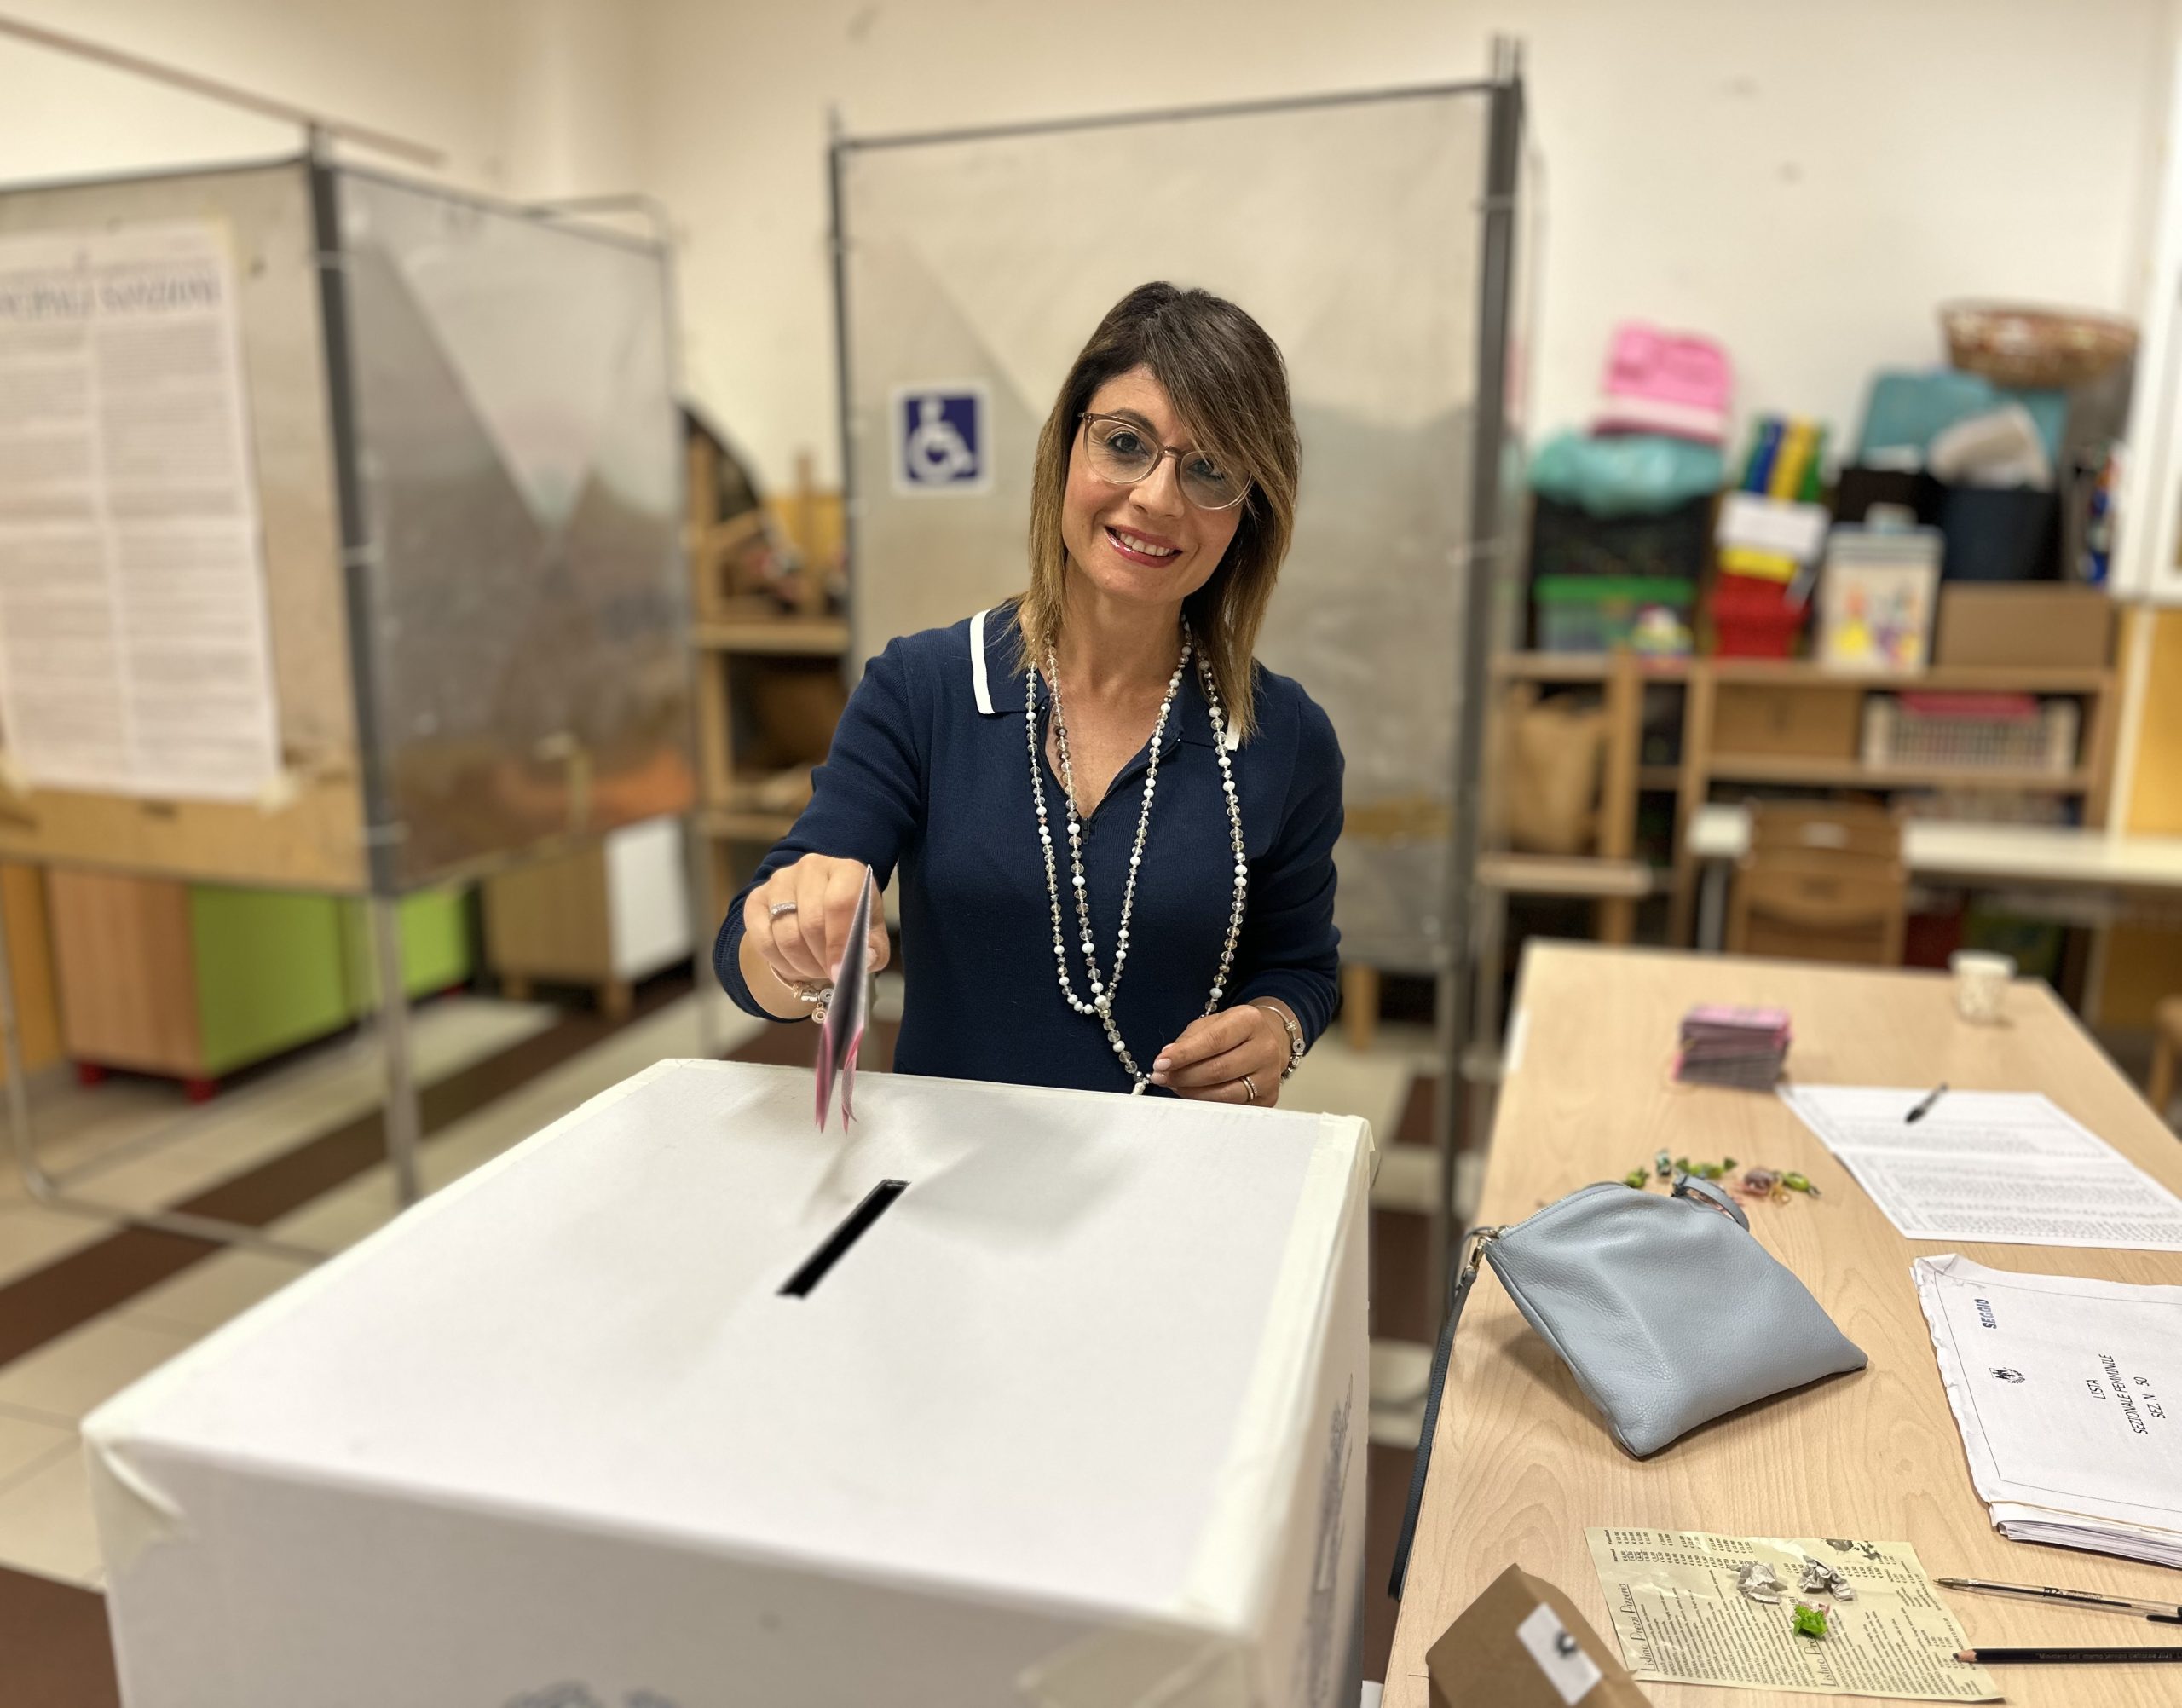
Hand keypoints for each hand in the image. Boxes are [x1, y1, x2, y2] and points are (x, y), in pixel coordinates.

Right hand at [742, 855, 890, 1001]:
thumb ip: (873, 948)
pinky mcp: (756, 898)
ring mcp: (780, 880)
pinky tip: (795, 965)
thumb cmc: (850, 921)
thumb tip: (865, 960)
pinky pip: (762, 940)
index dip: (839, 941)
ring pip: (786, 935)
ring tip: (816, 968)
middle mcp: (811, 868)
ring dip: (802, 964)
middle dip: (822, 958)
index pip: (840, 903)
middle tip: (831, 973)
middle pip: (811, 922)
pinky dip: (780, 962)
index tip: (839, 972)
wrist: (819, 911)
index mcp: (847, 871)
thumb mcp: (870, 933)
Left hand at [1149, 1002, 1291, 1106]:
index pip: (1213, 1041)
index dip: (1184, 1054)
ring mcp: (1269, 1076)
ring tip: (1175, 1086)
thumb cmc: (1234, 1032)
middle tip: (1161, 1077)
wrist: (1269, 1041)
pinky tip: (1194, 1095)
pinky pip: (1231, 1107)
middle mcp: (1265, 1048)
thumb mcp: (1212, 1024)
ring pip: (1224, 1094)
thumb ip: (1189, 1040)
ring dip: (1192, 1093)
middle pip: (1218, 1070)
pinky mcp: (1268, 1098)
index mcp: (1250, 1021)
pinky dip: (1207, 1104)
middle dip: (1183, 1076)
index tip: (1160, 1063)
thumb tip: (1167, 1058)